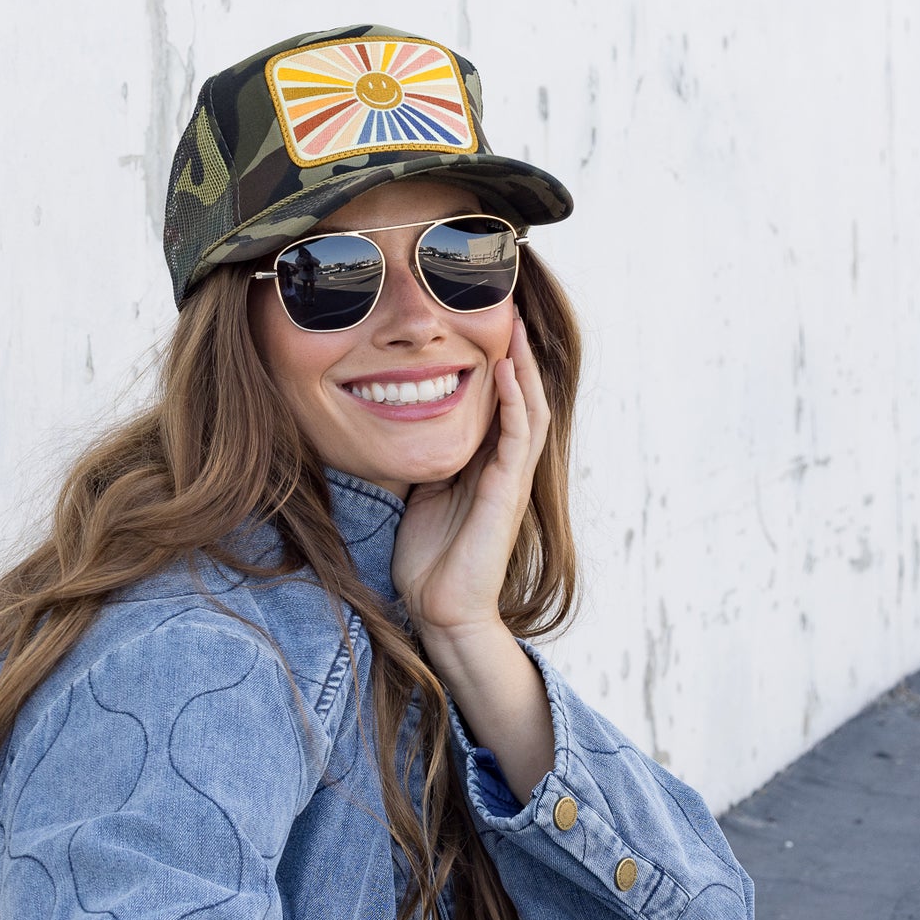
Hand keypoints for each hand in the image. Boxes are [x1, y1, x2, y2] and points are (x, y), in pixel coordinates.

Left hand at [390, 311, 549, 641]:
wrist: (442, 611)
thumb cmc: (427, 561)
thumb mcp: (417, 493)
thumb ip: (420, 460)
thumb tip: (392, 425)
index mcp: (484, 466)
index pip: (497, 402)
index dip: (494, 363)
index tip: (477, 323)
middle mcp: (504, 468)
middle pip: (520, 396)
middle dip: (515, 353)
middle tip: (505, 308)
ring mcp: (510, 479)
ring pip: (527, 408)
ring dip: (521, 365)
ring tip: (512, 324)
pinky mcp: (507, 493)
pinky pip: (517, 436)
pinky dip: (513, 400)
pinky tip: (503, 369)